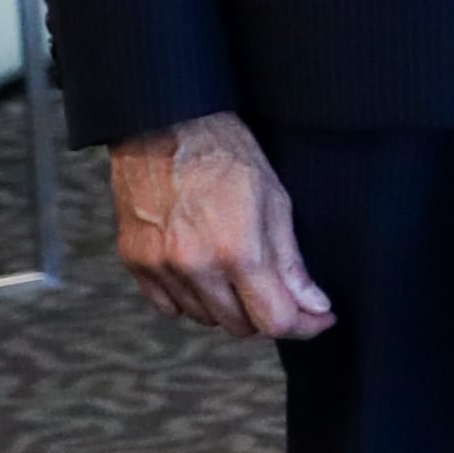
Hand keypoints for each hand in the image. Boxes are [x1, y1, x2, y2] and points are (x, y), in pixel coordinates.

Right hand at [109, 112, 329, 342]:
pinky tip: (206, 276)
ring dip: (228, 309)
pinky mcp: (134, 261)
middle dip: (268, 316)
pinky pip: (166, 306)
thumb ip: (291, 262)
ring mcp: (159, 266)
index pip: (274, 320)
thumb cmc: (227, 155)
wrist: (165, 126)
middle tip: (282, 294)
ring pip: (203, 319)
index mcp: (236, 252)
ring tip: (241, 276)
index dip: (304, 326)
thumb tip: (313, 305)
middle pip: (239, 326)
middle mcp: (194, 267)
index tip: (319, 318)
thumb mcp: (276, 201)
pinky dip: (190, 301)